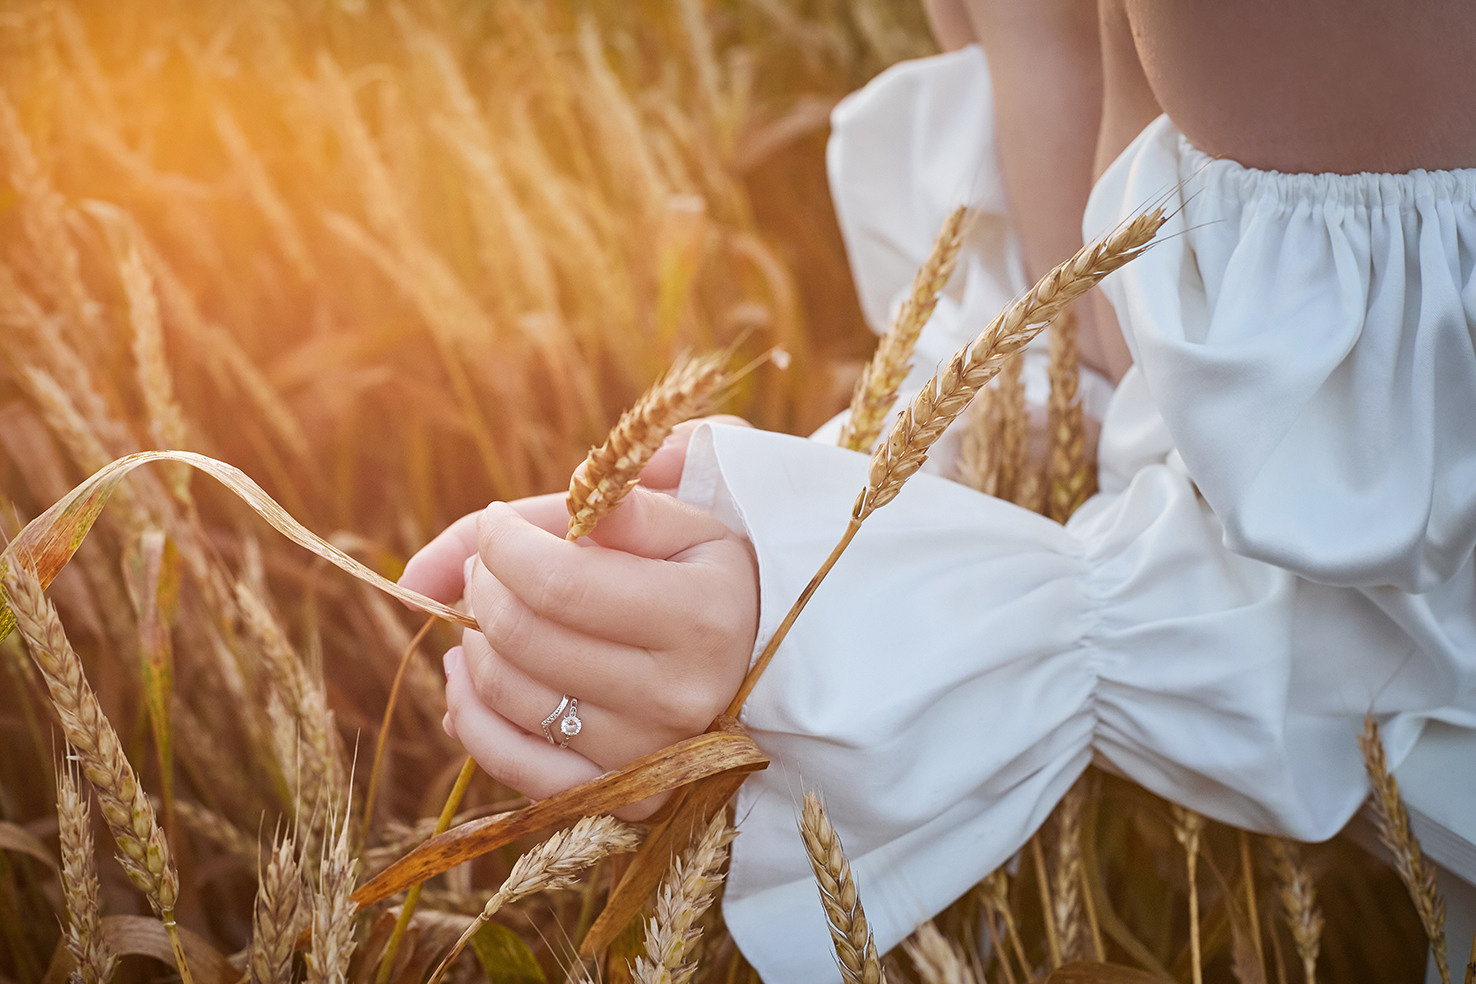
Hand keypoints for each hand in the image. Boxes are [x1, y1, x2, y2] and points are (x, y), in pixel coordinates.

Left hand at [400, 427, 756, 819]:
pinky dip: (468, 715)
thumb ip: (588, 508)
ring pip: (507, 696)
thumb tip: (482, 531)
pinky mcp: (624, 803)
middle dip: (483, 586)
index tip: (498, 524)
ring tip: (488, 608)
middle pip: (524, 638)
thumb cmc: (706, 575)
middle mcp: (680, 697)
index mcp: (700, 617)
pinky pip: (510, 766)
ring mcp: (651, 758)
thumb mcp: (678, 521)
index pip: (558, 582)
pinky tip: (469, 671)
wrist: (762, 658)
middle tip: (491, 562)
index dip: (502, 545)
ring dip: (474, 640)